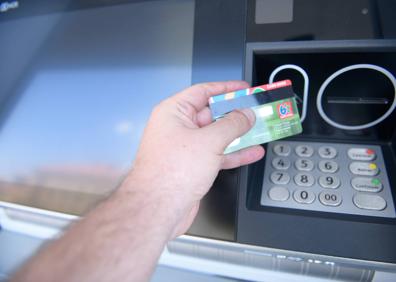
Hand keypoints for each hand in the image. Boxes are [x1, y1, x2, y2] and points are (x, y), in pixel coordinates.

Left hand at [125, 81, 264, 237]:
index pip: (202, 92)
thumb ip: (231, 125)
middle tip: (255, 111)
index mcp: (173, 113)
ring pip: (216, 136)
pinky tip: (250, 152)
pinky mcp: (192, 167)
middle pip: (211, 114)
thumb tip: (245, 115)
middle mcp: (177, 128)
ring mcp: (185, 149)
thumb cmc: (169, 173)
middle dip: (235, 114)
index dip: (225, 89)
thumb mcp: (208, 141)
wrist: (158, 209)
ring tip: (259, 130)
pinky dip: (234, 153)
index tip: (243, 88)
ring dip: (238, 135)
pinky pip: (217, 154)